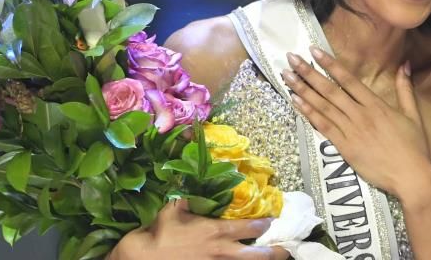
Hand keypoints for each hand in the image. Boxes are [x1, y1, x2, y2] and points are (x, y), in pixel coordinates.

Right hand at [110, 199, 288, 259]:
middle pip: (260, 255)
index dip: (265, 223)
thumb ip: (190, 197)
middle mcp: (224, 252)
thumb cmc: (161, 233)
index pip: (251, 227)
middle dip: (275, 252)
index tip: (272, 221)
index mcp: (218, 231)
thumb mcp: (174, 208)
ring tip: (274, 259)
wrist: (146, 258)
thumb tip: (194, 179)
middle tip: (284, 249)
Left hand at [281, 47, 430, 196]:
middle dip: (308, 72)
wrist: (411, 176)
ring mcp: (351, 131)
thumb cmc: (414, 147)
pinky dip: (308, 113)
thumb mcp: (412, 115)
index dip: (330, 64)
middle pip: (330, 90)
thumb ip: (405, 89)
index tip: (314, 51)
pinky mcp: (344, 148)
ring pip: (322, 106)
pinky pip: (323, 126)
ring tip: (286, 76)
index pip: (348, 79)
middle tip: (291, 58)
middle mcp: (360, 114)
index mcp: (376, 105)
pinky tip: (295, 101)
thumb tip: (403, 64)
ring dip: (303, 89)